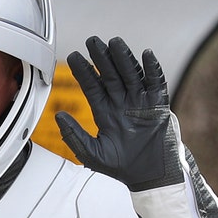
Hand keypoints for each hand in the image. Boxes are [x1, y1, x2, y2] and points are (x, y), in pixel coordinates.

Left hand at [55, 36, 183, 190]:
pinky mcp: (159, 106)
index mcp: (106, 114)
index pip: (93, 87)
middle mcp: (123, 105)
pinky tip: (146, 55)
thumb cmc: (122, 167)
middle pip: (112, 75)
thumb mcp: (92, 153)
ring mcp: (141, 103)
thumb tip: (58, 115)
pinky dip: (152, 70)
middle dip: (102, 58)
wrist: (150, 177)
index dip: (84, 72)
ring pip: (132, 75)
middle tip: (92, 40)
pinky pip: (157, 84)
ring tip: (114, 42)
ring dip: (124, 58)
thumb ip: (74, 135)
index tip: (74, 56)